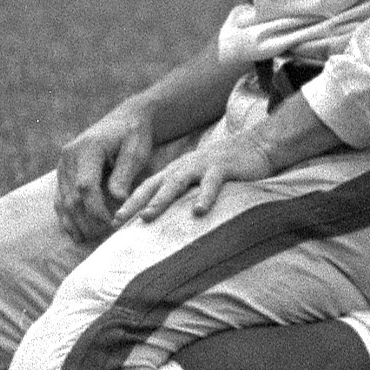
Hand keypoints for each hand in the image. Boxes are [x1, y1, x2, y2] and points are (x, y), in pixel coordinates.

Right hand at [52, 104, 154, 244]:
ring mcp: (63, 163)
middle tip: (99, 237)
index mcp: (88, 147)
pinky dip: (66, 215)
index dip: (96, 208)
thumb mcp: (135, 151)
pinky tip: (74, 231)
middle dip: (84, 219)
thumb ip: (124, 174)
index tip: (110, 224)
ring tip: (84, 240)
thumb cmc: (134, 136)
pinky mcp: (63, 171)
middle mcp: (69, 155)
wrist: (125, 120)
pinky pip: (60, 197)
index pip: (86, 185)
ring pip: (62, 199)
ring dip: (72, 221)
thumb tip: (117, 199)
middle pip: (71, 195)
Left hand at [117, 126, 279, 226]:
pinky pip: (212, 183)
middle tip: (118, 219)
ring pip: (177, 182)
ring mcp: (202, 166)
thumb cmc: (224, 170)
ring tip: (147, 216)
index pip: (147, 188)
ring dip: (161, 199)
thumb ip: (183, 196)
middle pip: (155, 185)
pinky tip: (199, 211)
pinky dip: (205, 196)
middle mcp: (184, 168)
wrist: (257, 147)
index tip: (113, 222)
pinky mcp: (223, 168)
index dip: (129, 203)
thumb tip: (166, 220)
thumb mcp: (199, 181)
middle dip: (135, 203)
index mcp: (176, 172)